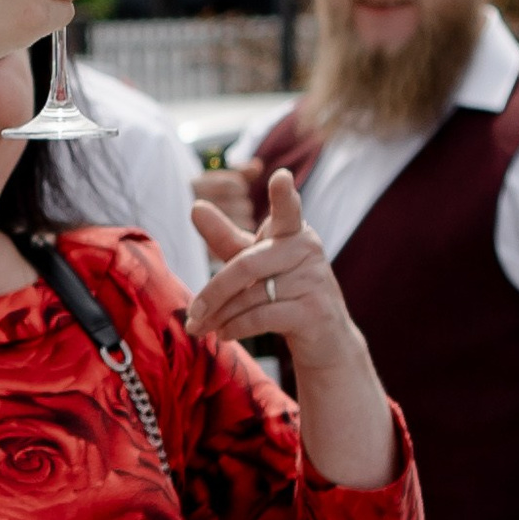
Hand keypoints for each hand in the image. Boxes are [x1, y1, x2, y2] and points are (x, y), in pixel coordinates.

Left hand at [187, 168, 347, 355]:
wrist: (327, 341)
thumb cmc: (285, 293)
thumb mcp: (255, 264)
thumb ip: (226, 238)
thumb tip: (195, 206)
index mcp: (294, 232)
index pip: (287, 211)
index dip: (283, 196)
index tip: (280, 178)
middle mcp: (308, 251)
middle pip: (246, 265)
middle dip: (213, 293)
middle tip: (191, 314)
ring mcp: (314, 281)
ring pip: (251, 296)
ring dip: (220, 316)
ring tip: (202, 327)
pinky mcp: (313, 312)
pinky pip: (261, 317)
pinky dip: (236, 328)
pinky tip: (224, 334)